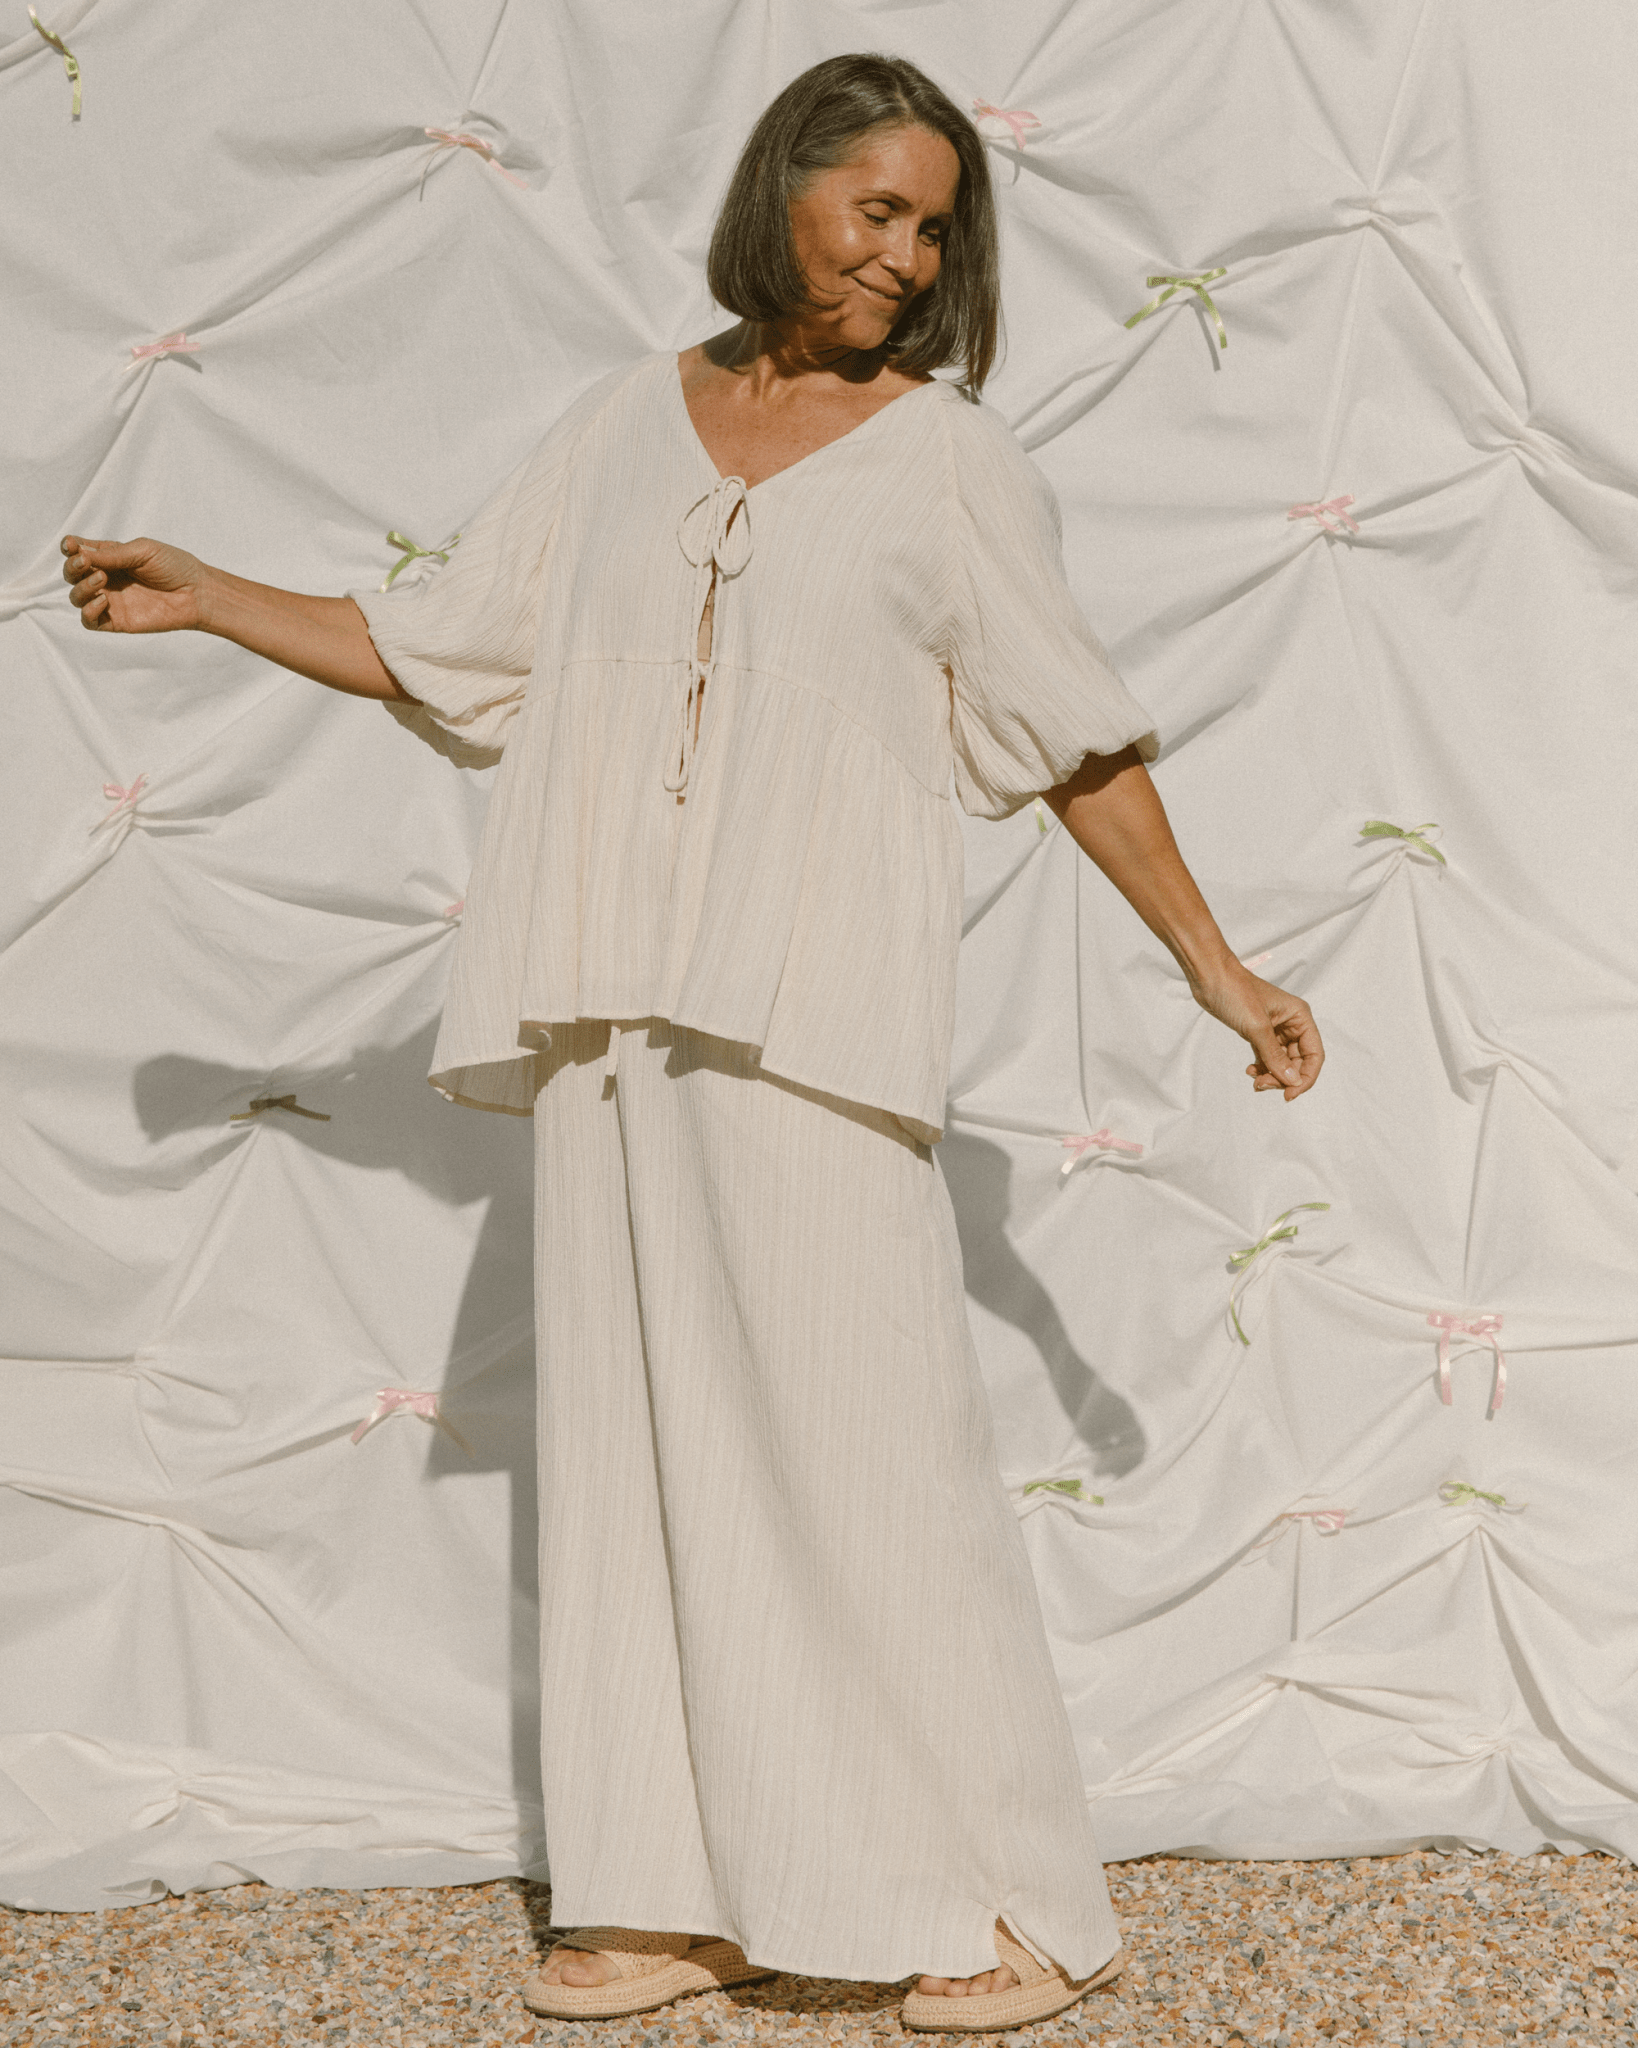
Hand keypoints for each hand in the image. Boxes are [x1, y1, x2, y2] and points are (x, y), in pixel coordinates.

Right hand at [60, 533, 205, 633]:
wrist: (197, 594)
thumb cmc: (174, 566)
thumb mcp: (142, 550)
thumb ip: (111, 554)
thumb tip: (80, 553)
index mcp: (110, 557)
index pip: (78, 551)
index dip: (69, 548)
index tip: (70, 546)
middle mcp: (106, 578)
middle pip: (72, 574)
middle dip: (72, 567)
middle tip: (86, 563)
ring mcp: (110, 600)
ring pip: (76, 597)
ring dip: (81, 587)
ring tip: (102, 580)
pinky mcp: (117, 621)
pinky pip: (89, 621)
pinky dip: (88, 611)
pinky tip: (104, 601)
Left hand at [1192, 963, 1323, 1100]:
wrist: (1210, 977)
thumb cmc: (1235, 992)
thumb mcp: (1257, 1027)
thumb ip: (1275, 1057)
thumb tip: (1292, 1081)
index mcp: (1300, 1016)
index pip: (1314, 1054)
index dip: (1305, 1078)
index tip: (1288, 1094)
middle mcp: (1292, 1023)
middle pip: (1298, 1062)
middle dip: (1284, 1078)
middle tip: (1263, 1085)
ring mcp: (1275, 1029)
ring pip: (1282, 1062)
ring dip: (1272, 1075)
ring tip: (1255, 1080)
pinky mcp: (1259, 1032)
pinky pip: (1268, 1057)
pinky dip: (1262, 1068)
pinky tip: (1250, 1071)